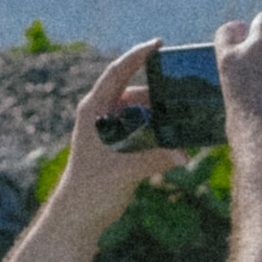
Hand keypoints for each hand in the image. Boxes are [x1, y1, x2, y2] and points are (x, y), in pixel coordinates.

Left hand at [50, 39, 178, 225]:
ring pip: (139, 109)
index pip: (117, 73)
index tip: (159, 43)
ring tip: (183, 111)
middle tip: (182, 85)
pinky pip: (141, 127)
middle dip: (157, 87)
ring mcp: (108, 129)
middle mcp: (99, 115)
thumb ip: (154, 160)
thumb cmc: (89, 192)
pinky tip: (175, 133)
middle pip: (132, 89)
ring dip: (159, 110)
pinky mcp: (117, 144)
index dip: (137, 56)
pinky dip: (156, 127)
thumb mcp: (123, 173)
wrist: (76, 218)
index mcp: (93, 111)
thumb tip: (184, 155)